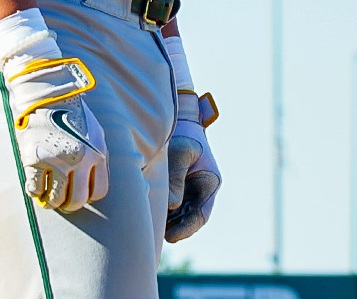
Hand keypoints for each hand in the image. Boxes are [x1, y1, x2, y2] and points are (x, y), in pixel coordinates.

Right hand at [3, 56, 109, 211]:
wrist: (46, 92)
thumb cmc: (70, 112)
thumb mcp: (94, 131)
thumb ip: (96, 157)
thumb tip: (93, 187)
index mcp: (98, 152)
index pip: (99, 191)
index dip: (88, 195)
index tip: (78, 192)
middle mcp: (80, 159)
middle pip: (78, 199)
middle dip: (69, 203)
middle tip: (61, 200)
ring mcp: (57, 160)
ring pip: (56, 199)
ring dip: (51, 201)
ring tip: (47, 196)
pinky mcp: (35, 159)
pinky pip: (35, 189)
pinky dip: (35, 192)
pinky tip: (35, 186)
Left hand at [165, 92, 220, 242]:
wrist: (176, 119)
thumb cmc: (181, 133)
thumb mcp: (180, 151)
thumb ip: (177, 176)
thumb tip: (173, 204)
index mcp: (209, 182)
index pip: (201, 214)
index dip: (187, 228)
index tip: (171, 236)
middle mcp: (200, 190)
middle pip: (188, 219)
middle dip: (174, 229)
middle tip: (156, 233)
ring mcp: (187, 190)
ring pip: (178, 215)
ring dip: (166, 222)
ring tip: (150, 224)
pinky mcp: (174, 188)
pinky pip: (169, 207)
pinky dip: (161, 212)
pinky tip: (147, 212)